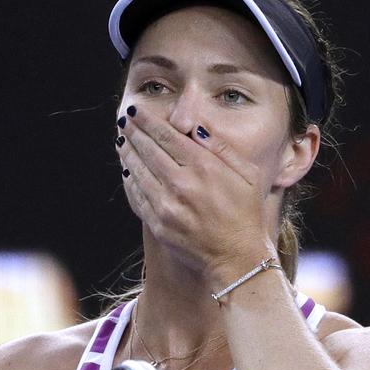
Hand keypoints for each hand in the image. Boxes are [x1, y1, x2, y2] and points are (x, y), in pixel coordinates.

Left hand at [115, 105, 275, 284]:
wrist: (237, 257)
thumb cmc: (246, 213)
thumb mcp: (247, 174)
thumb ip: (221, 148)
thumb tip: (195, 127)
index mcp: (204, 167)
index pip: (167, 137)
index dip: (148, 122)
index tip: (136, 111)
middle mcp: (182, 184)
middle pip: (148, 151)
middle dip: (133, 133)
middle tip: (124, 121)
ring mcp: (167, 206)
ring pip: (138, 172)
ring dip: (127, 154)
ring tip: (122, 141)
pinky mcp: (158, 224)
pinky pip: (136, 197)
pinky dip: (129, 181)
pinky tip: (127, 171)